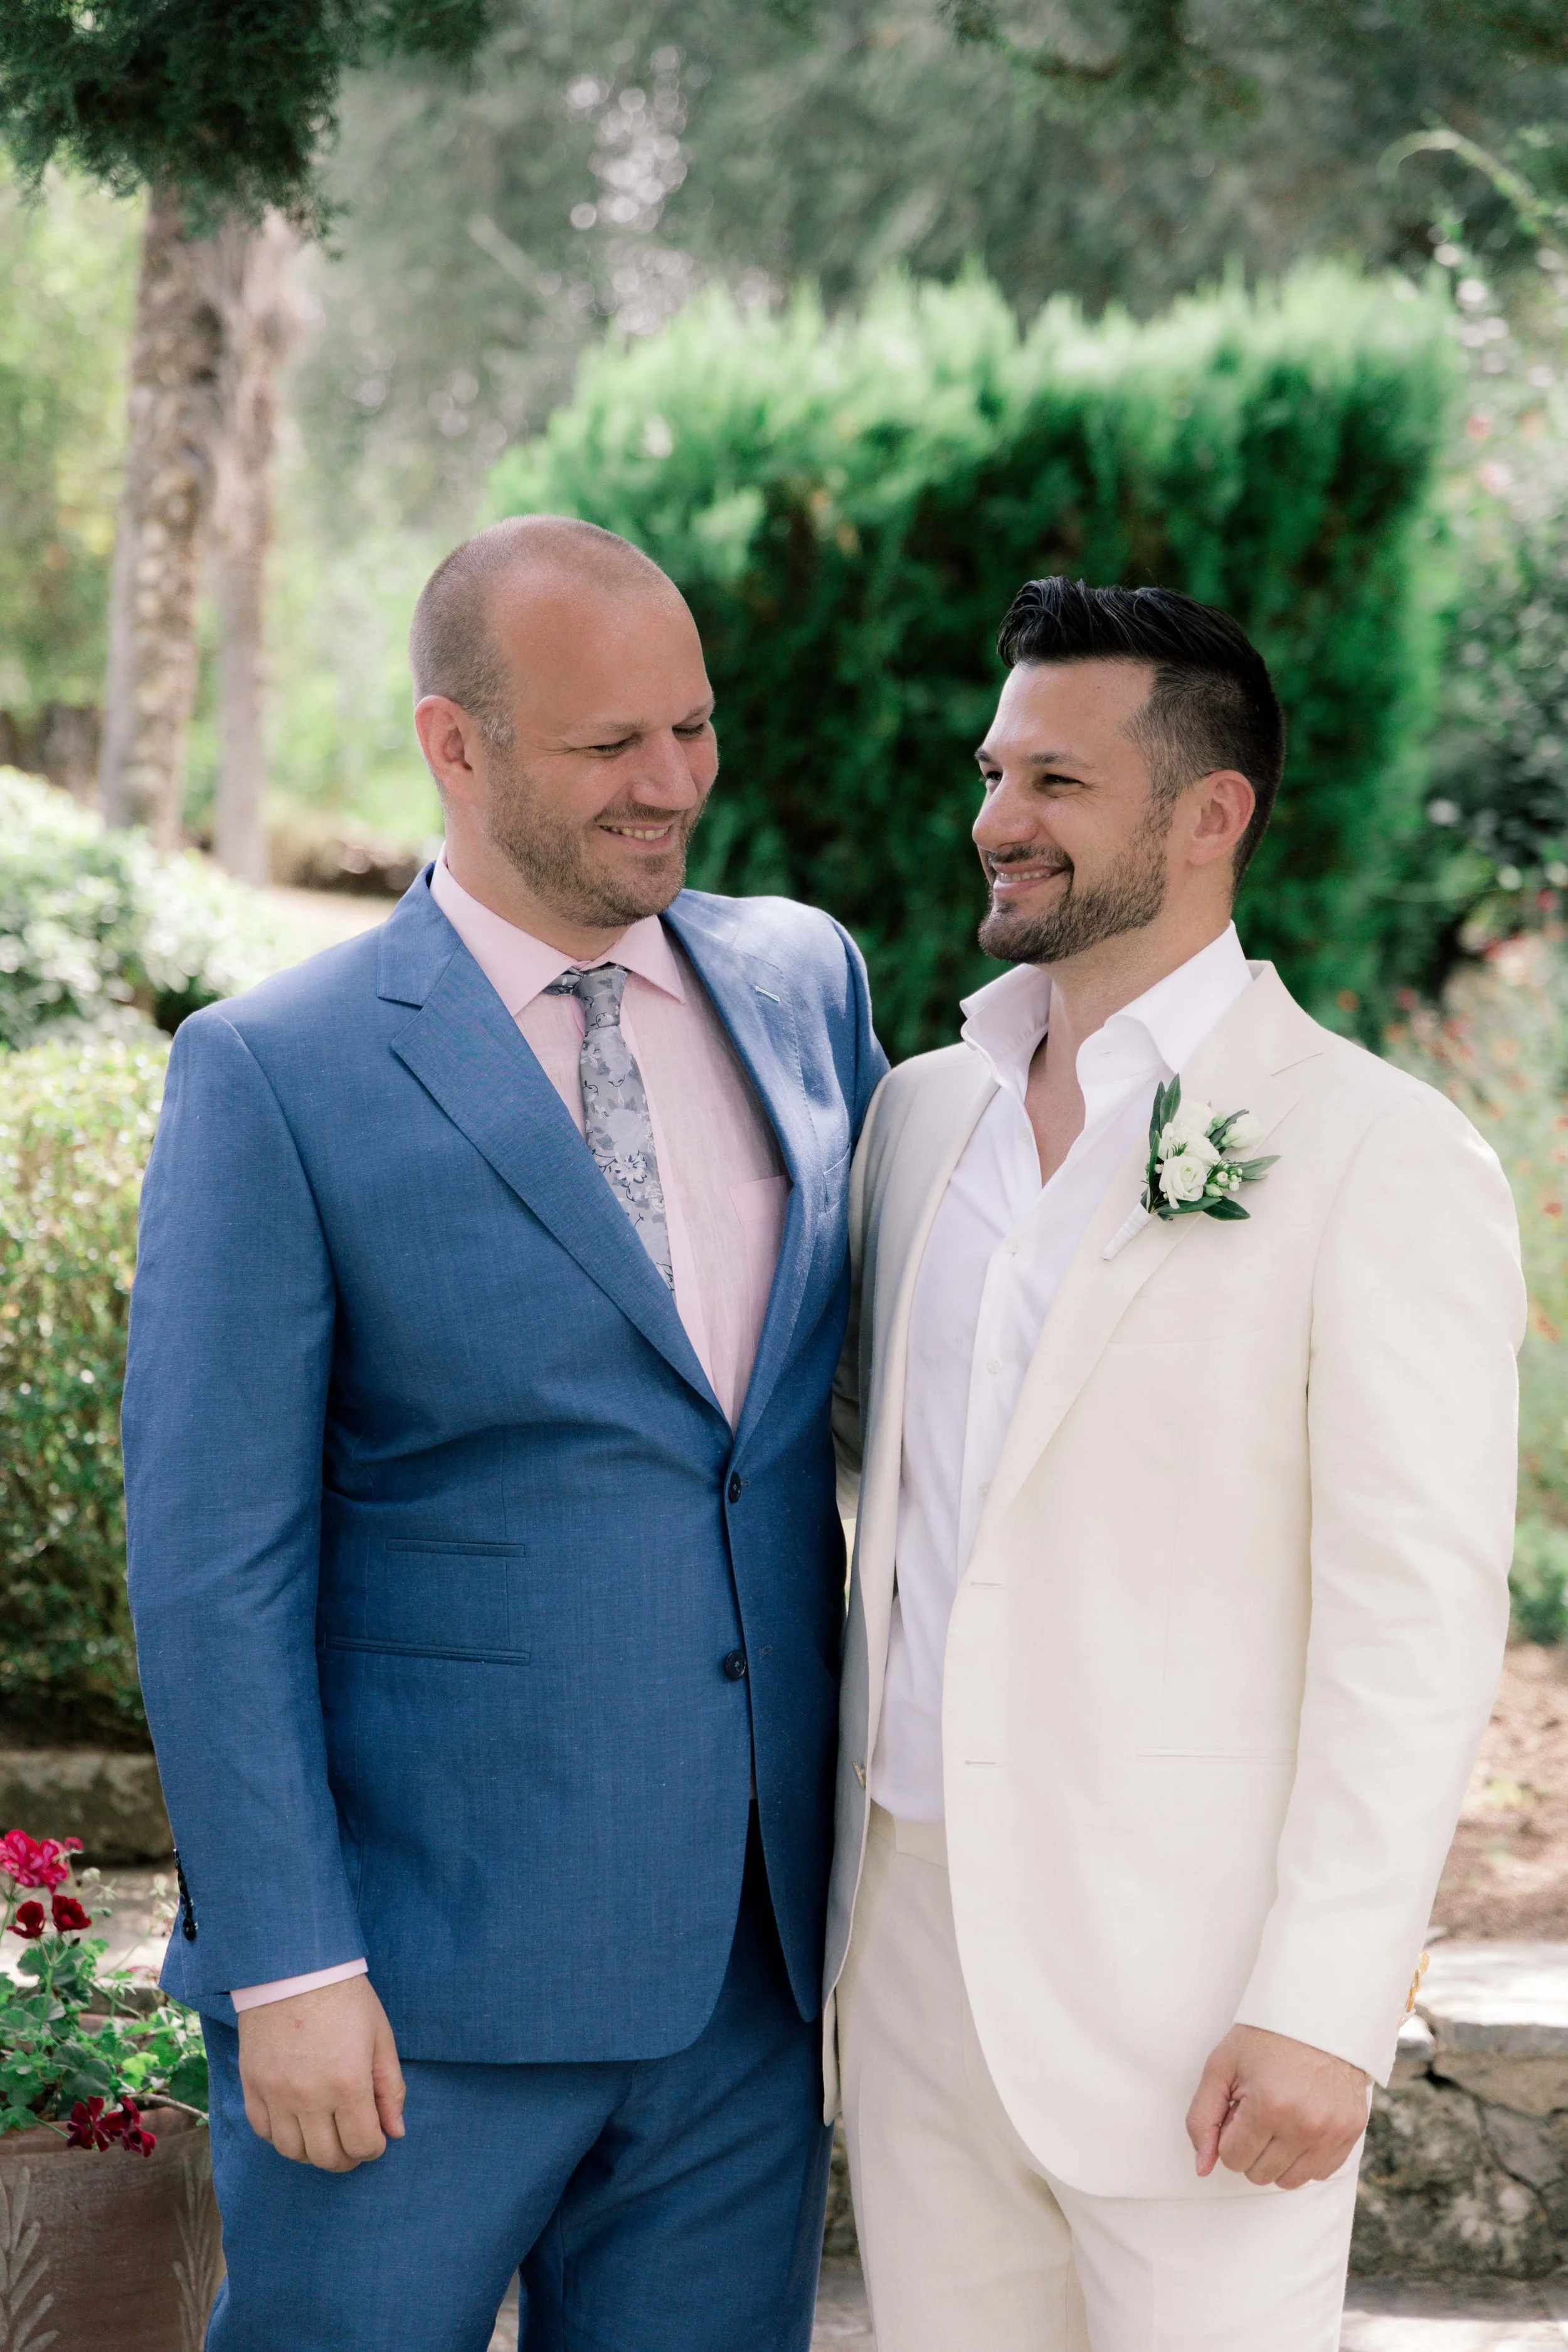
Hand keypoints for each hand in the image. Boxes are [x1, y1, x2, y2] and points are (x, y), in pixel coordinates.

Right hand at [237, 1975, 405, 2171]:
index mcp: (348, 2084)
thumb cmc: (345, 1998)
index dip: (374, 2148)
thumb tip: (395, 2131)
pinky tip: (297, 2120)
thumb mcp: (380, 2037)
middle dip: (347, 2158)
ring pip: (293, 2151)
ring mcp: (276, 2094)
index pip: (362, 2145)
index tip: (376, 2139)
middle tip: (353, 2144)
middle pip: (327, 2157)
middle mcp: (309, 2097)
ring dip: (313, 2152)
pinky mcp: (252, 2086)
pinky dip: (281, 2136)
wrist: (294, 1968)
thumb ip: (390, 2088)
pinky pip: (264, 2131)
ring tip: (326, 2135)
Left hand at [1185, 2023, 1367, 2188]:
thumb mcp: (1221, 2066)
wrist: (1316, 2016)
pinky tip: (1300, 2125)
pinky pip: (1320, 2172)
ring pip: (1289, 2180)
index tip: (1238, 2107)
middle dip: (1250, 2147)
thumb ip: (1202, 2119)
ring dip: (1276, 2157)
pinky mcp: (1350, 2133)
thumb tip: (1201, 2168)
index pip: (1232, 2159)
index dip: (1228, 2134)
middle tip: (1257, 2110)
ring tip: (1277, 2118)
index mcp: (1268, 2106)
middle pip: (1259, 2174)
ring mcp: (1331, 2132)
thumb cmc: (1264, 2038)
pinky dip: (1304, 2157)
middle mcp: (1303, 2125)